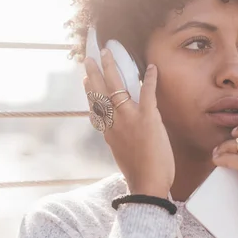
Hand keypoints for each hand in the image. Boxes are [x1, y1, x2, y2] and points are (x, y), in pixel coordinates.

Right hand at [83, 49, 174, 197]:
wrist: (148, 184)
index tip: (85, 79)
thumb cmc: (138, 173)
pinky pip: (147, 94)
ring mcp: (130, 119)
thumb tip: (116, 129)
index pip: (95, 106)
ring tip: (109, 53)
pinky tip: (151, 67)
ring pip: (117, 87)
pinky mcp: (148, 119)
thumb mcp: (121, 153)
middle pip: (100, 92)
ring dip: (112, 67)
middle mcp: (115, 122)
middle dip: (95, 72)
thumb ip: (117, 137)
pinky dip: (149, 79)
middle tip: (90, 57)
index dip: (89, 91)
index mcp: (108, 132)